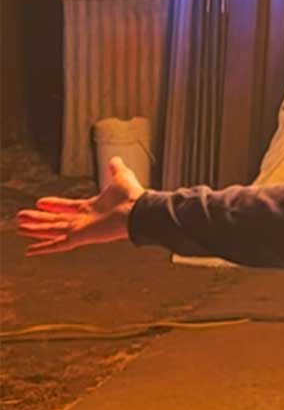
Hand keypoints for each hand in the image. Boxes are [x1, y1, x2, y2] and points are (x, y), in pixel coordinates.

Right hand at [17, 156, 144, 255]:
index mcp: (91, 208)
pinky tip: (30, 250)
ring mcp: (80, 230)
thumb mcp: (121, 176)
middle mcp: (83, 220)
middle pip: (55, 220)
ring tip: (19, 227)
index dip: (54, 204)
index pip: (67, 206)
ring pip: (52, 230)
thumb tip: (115, 159)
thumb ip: (115, 169)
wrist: (138, 210)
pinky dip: (44, 247)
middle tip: (21, 217)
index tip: (40, 201)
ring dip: (35, 229)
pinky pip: (57, 244)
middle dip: (38, 218)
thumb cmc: (132, 195)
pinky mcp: (80, 238)